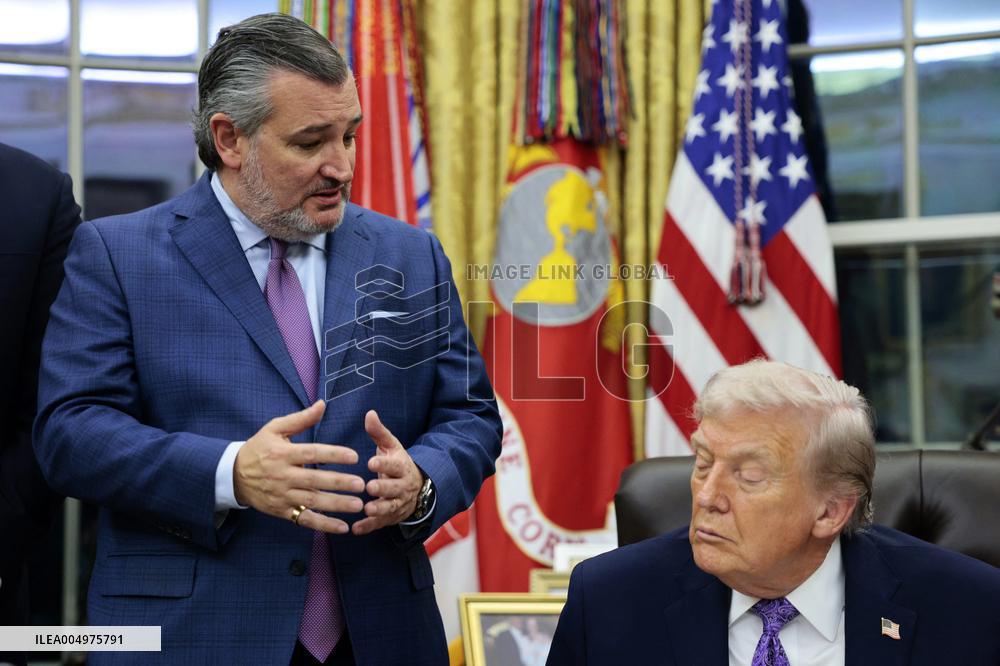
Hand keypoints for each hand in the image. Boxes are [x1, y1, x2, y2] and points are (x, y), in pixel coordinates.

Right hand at [234, 400, 364, 533]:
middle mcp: (282, 475)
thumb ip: (300, 419)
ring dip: (336, 505)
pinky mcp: (281, 511)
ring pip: (311, 501)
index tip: (354, 456)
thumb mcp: (275, 429)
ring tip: (358, 505)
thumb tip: (322, 405)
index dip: (333, 454)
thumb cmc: (258, 448)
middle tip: (361, 484)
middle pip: (314, 480)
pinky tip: (343, 527)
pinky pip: (304, 519)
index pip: (311, 453)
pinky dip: (323, 525)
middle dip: (338, 483)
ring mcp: (281, 495)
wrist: (233, 475)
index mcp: (282, 453)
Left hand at [352, 410, 423, 534]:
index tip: (371, 461)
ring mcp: (398, 504)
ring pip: (390, 507)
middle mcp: (403, 487)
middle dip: (384, 488)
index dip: (384, 464)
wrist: (416, 488)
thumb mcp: (391, 446)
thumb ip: (379, 432)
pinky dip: (369, 527)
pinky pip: (381, 524)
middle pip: (395, 488)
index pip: (395, 465)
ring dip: (380, 509)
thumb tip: (369, 413)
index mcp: (402, 467)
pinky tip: (356, 529)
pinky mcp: (391, 518)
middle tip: (370, 487)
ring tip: (368, 508)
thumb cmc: (396, 463)